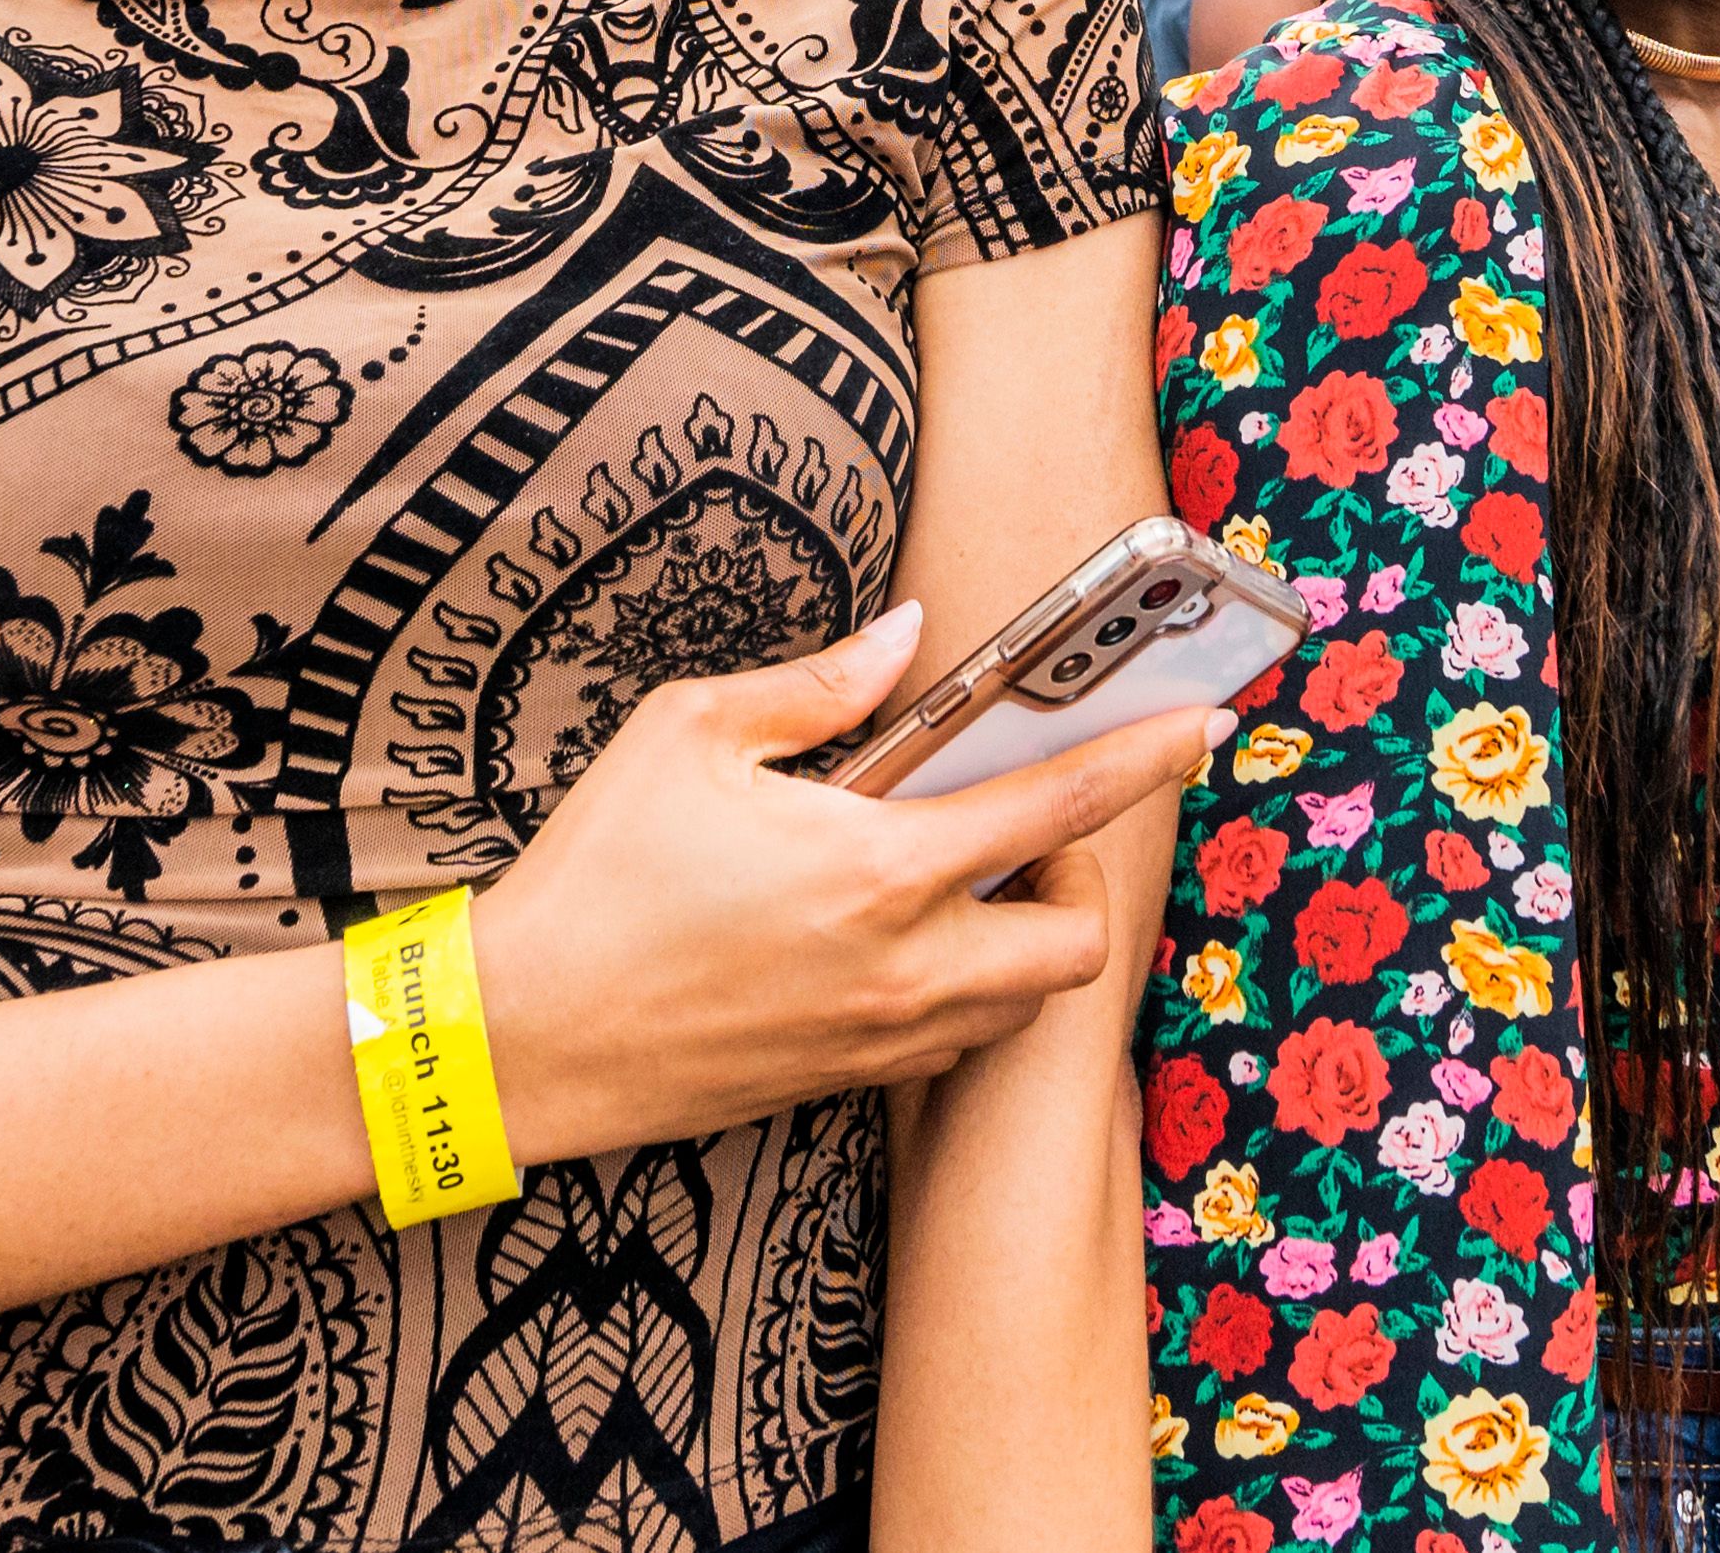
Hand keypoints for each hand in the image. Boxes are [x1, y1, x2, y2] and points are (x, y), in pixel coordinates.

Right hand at [472, 605, 1223, 1163]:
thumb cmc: (595, 875)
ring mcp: (879, 1039)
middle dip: (1080, 881)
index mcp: (877, 867)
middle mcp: (903, 967)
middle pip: (1077, 942)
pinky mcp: (843, 1083)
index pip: (1060, 808)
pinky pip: (952, 1044)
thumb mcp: (689, 733)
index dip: (1145, 758)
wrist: (516, 1039)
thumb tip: (907, 636)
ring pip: (1023, 1005)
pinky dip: (960, 992)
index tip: (1202, 725)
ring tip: (951, 880)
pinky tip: (893, 942)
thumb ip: (819, 684)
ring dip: (1022, 940)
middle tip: (1016, 829)